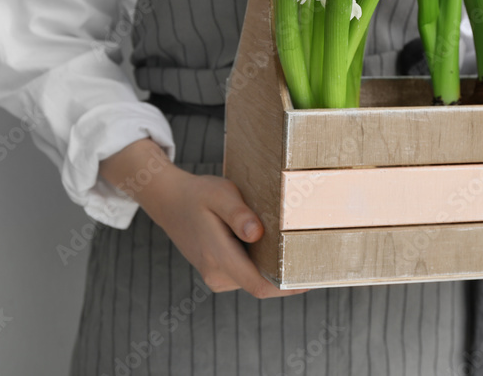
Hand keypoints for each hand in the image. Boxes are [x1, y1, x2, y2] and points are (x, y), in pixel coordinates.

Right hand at [100, 138, 307, 298]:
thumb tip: (256, 233)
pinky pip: (246, 274)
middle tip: (314, 258)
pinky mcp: (218, 272)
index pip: (260, 285)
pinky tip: (272, 246)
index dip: (288, 287)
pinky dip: (262, 264)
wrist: (168, 201)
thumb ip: (238, 213)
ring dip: (273, 269)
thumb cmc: (197, 194)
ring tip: (294, 247)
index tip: (312, 279)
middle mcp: (217, 274)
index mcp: (218, 257)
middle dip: (286, 276)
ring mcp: (216, 276)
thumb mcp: (220, 194)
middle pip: (261, 285)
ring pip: (254, 280)